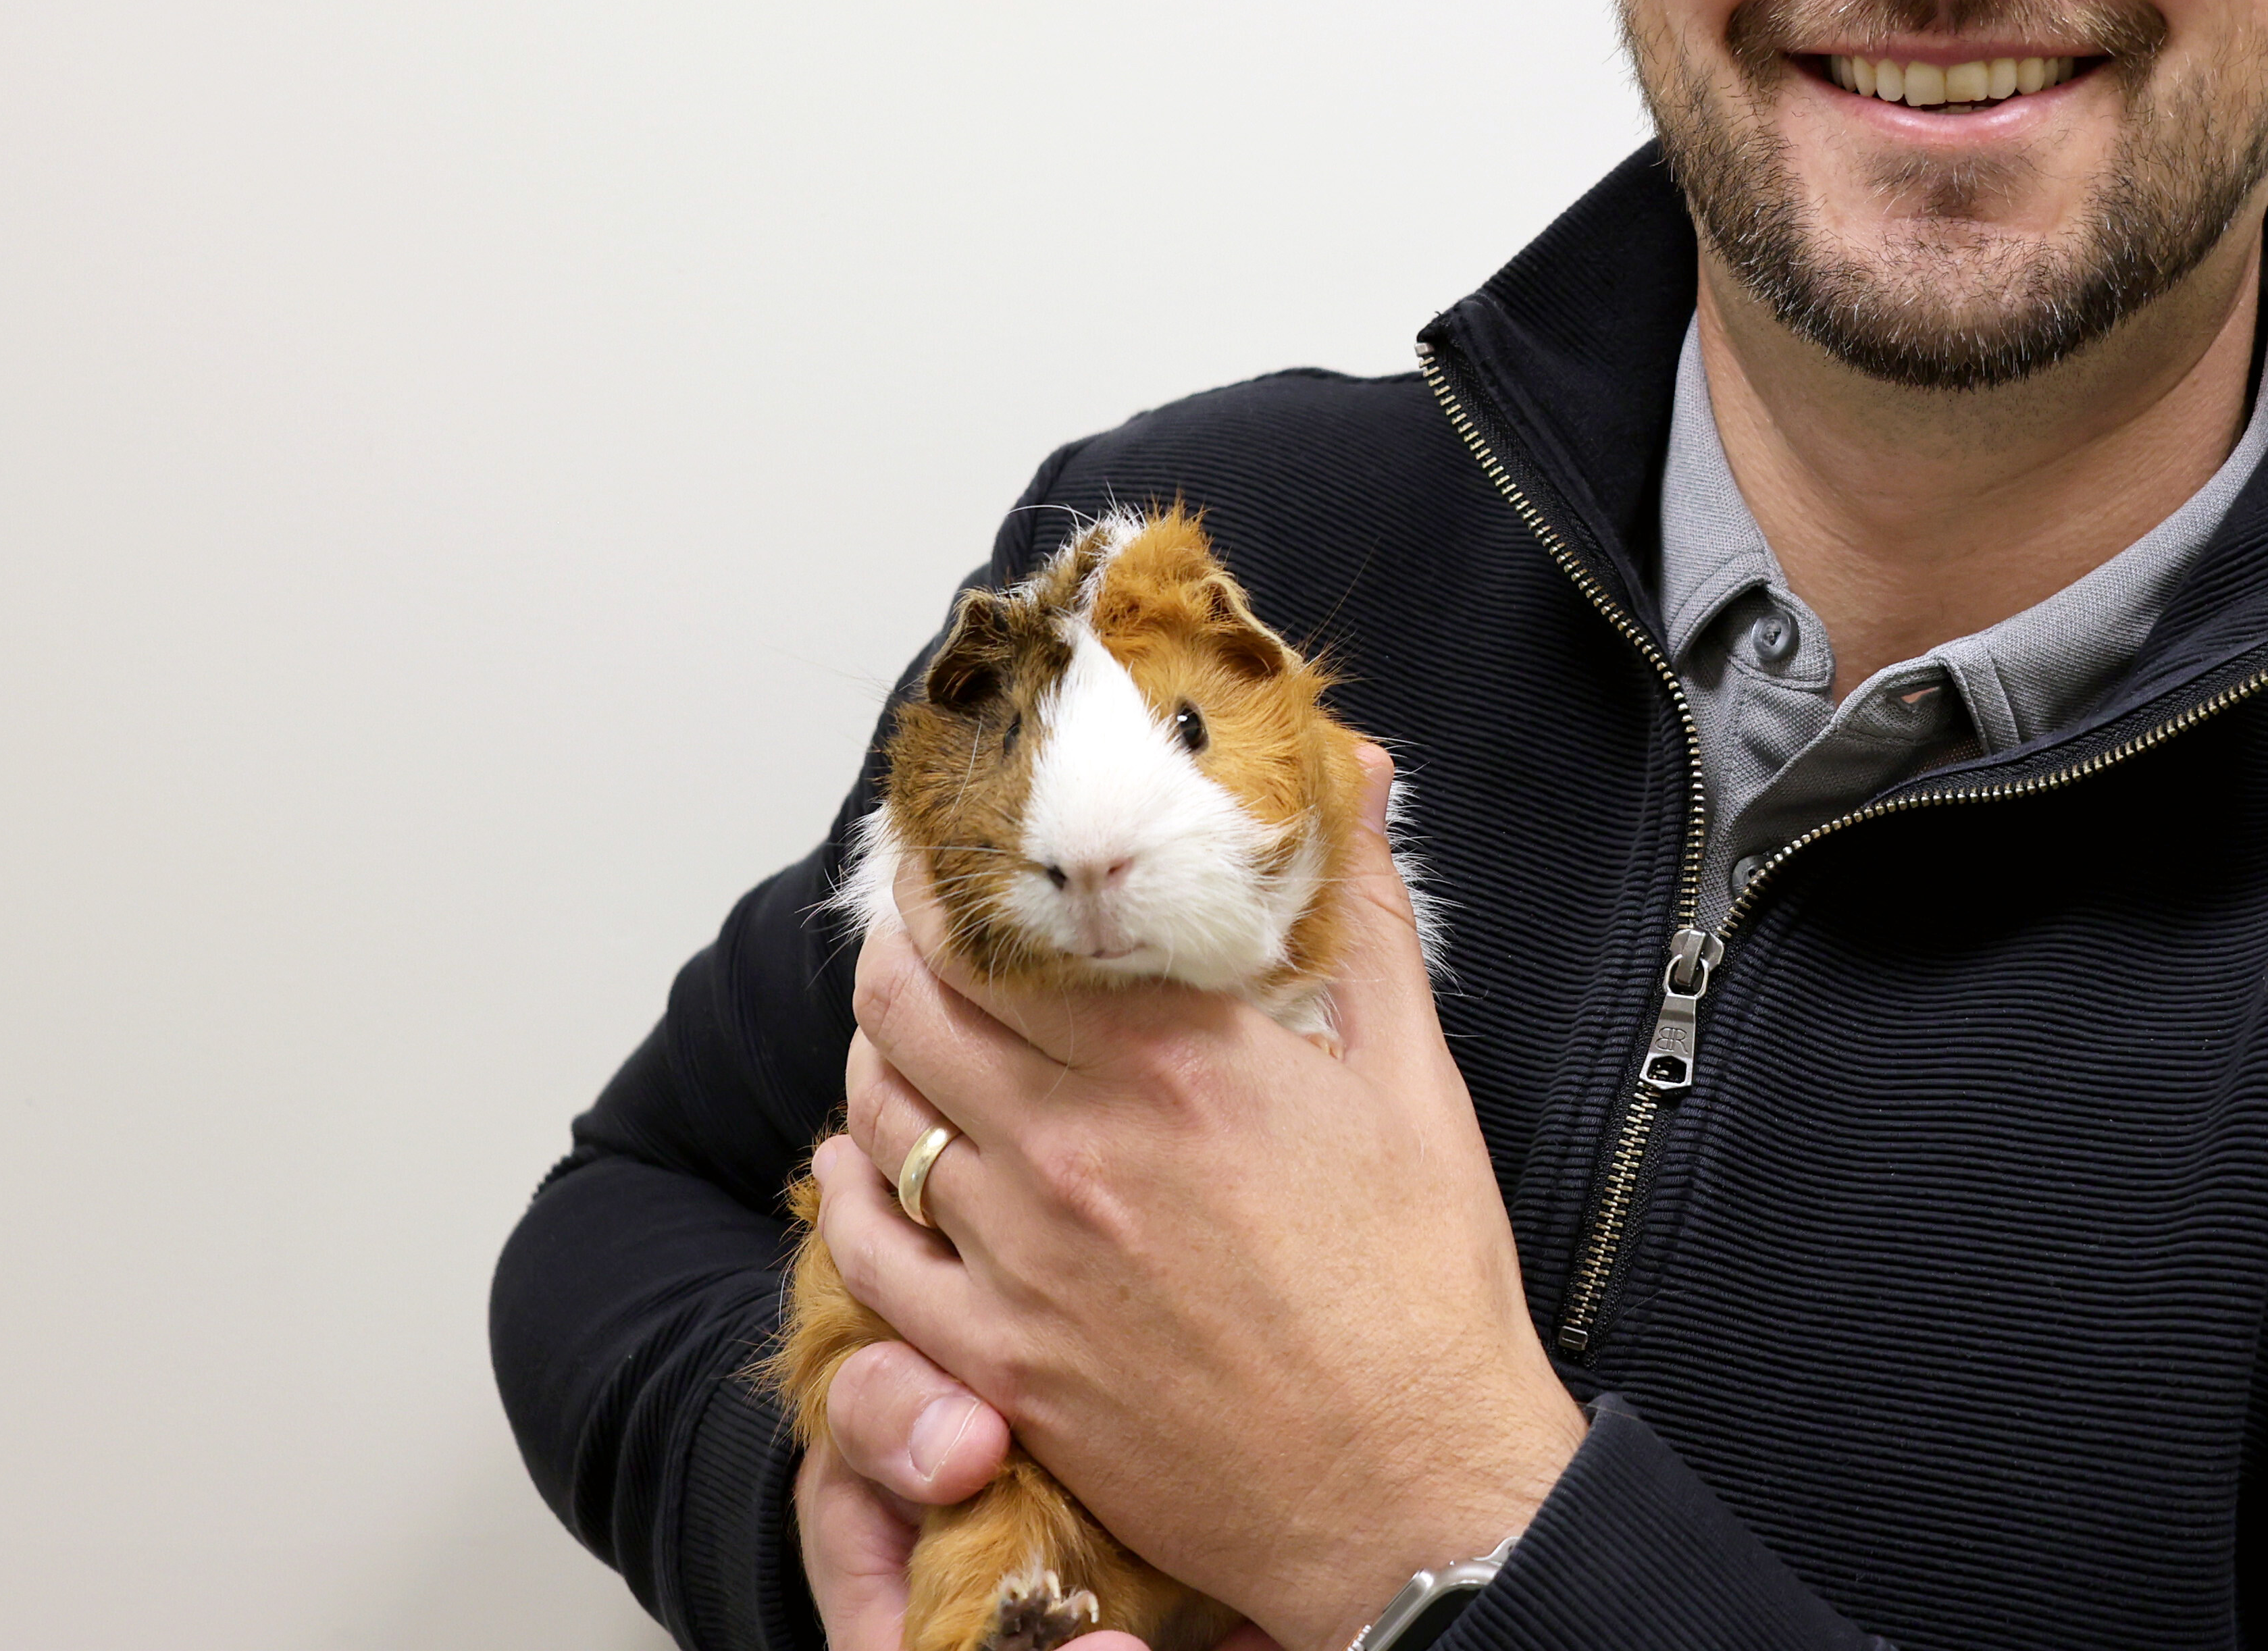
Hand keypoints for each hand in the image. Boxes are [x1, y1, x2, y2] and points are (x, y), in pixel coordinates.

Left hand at [817, 747, 1584, 1650]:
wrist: (1411, 1495)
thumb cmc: (1423, 1294)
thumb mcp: (1411, 1074)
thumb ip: (1362, 910)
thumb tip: (1352, 771)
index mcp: (1178, 1062)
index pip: (1000, 924)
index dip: (956, 867)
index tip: (959, 838)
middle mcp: (1076, 1147)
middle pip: (909, 1002)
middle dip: (901, 943)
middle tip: (923, 919)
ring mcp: (1024, 1260)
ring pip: (878, 1114)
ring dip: (875, 1053)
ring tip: (901, 1026)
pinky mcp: (1001, 1361)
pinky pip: (865, 1253)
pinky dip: (844, 1188)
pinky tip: (857, 1159)